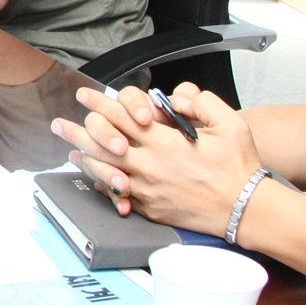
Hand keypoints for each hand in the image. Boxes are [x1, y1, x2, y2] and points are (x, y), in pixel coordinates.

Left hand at [50, 81, 263, 232]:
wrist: (246, 209)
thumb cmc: (239, 168)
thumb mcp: (230, 124)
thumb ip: (202, 103)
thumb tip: (177, 99)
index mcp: (165, 142)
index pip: (123, 117)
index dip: (101, 104)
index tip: (85, 95)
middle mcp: (150, 165)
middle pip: (104, 144)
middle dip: (79, 131)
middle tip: (59, 124)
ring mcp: (147, 189)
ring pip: (106, 171)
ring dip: (85, 158)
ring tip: (69, 149)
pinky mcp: (151, 208)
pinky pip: (118, 195)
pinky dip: (101, 185)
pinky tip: (94, 179)